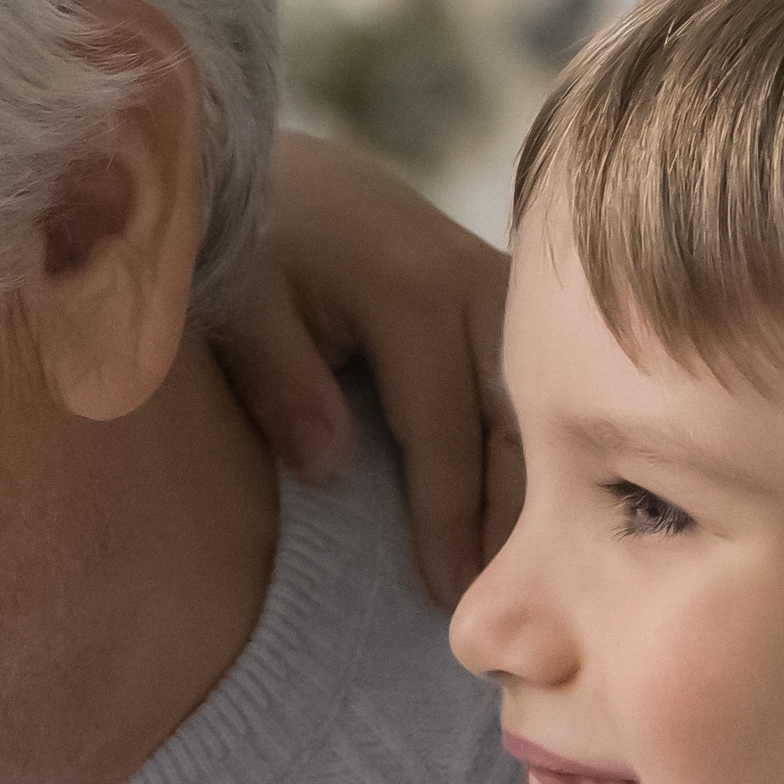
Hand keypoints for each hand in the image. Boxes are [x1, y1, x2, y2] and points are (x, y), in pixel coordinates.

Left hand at [203, 131, 514, 601]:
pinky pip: (537, 384)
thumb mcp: (238, 304)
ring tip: (540, 576)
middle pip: (517, 419)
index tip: (450, 597)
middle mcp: (472, 282)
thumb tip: (330, 467)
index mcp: (408, 288)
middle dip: (519, 516)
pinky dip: (545, 447)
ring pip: (541, 404)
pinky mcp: (506, 297)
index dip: (449, 516)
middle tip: (517, 610)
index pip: (444, 426)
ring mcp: (500, 286)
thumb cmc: (247, 246)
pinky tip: (543, 512)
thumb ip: (278, 379)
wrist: (283, 173)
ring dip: (545, 487)